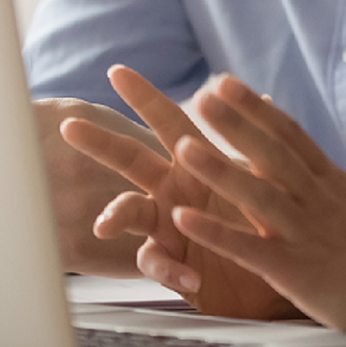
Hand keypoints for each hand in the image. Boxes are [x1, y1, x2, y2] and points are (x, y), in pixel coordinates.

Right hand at [59, 66, 296, 319]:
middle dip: (100, 143)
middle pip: (130, 159)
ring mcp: (167, 226)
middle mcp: (173, 189)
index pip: (168, 122)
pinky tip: (189, 275)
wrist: (275, 275)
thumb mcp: (263, 179)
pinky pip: (157, 263)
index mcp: (196, 162)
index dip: (145, 97)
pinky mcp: (172, 264)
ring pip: (127, 213)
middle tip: (70, 127)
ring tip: (106, 224)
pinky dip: (171, 269)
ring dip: (115, 215)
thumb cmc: (262, 223)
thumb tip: (261, 97)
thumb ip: (252, 143)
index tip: (118, 71)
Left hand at [164, 74, 345, 346]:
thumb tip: (303, 153)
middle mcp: (317, 199)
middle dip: (236, 123)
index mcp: (330, 181)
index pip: (289, 135)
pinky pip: (249, 248)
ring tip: (184, 145)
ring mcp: (307, 232)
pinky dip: (216, 232)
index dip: (256, 108)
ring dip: (219, 169)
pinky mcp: (297, 270)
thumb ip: (323, 179)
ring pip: (258, 194)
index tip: (225, 83)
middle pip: (272, 153)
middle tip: (202, 94)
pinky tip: (184, 219)